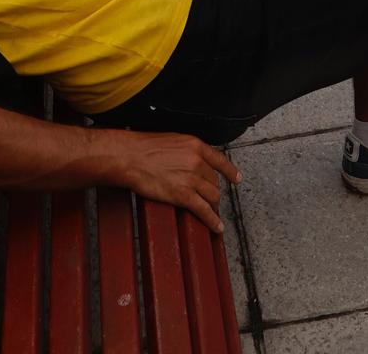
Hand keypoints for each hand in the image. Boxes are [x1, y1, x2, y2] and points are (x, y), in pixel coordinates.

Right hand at [113, 131, 240, 234]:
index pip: (220, 160)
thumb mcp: (172, 141)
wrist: (131, 157)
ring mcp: (191, 178)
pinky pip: (204, 211)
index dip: (230, 171)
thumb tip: (192, 161)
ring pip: (213, 196)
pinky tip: (217, 227)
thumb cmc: (145, 148)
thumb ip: (186, 151)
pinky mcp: (183, 195)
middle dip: (213, 191)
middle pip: (214, 181)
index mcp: (195, 145)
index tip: (236, 178)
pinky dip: (213, 221)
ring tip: (212, 212)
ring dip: (213, 206)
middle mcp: (197, 161)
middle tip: (209, 198)